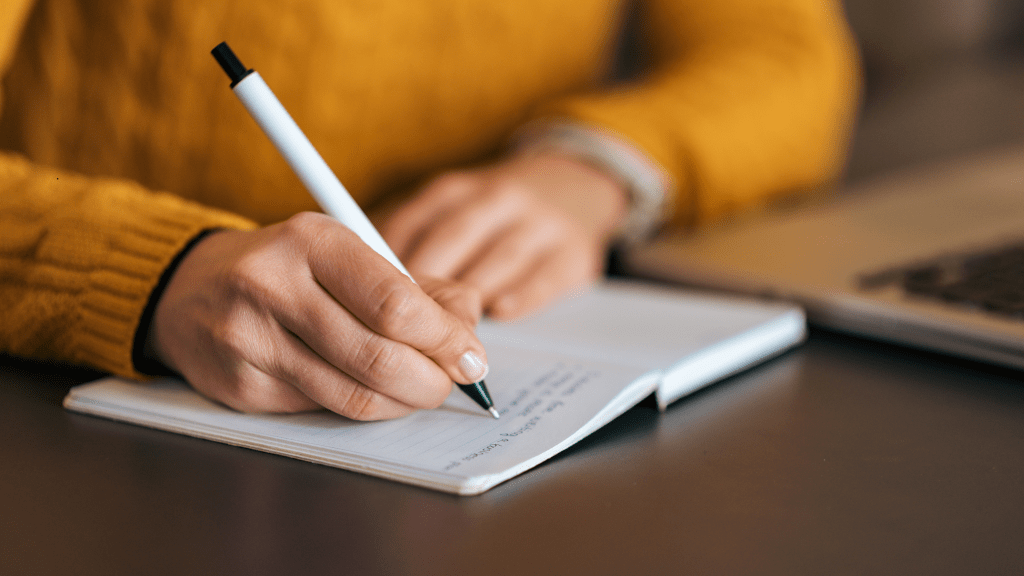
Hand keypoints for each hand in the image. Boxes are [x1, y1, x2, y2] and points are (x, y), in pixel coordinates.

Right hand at [145, 212, 487, 419]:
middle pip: (378, 356)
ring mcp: (250, 339)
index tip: (471, 355)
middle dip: (431, 380)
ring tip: (418, 390)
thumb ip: (418, 286)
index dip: (445, 339)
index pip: (395, 303)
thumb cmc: (290, 269)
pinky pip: (322, 410)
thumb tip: (469, 326)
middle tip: (449, 382)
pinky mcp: (240, 386)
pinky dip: (362, 407)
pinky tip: (371, 391)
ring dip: (402, 402)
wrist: (190, 289)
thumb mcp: (350, 255)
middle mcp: (273, 285)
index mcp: (312, 240)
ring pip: (353, 395)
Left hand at [382, 153, 627, 319]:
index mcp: (456, 190)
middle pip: (454, 239)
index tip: (369, 298)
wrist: (573, 187)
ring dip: (470, 296)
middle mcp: (498, 199)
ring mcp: (540, 223)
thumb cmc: (492, 216)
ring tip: (446, 332)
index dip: (389, 264)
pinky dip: (521, 295)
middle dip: (426, 284)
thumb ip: (411, 243)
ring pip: (499, 258)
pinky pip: (544, 276)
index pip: (414, 223)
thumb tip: (358, 286)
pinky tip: (501, 312)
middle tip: (404, 325)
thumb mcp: (450, 211)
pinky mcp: (573, 252)